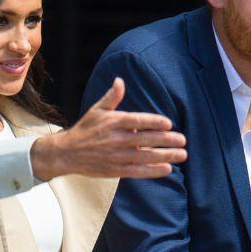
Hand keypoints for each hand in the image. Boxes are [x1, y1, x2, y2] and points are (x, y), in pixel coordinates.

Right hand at [30, 78, 186, 180]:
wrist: (67, 153)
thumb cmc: (85, 129)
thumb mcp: (97, 110)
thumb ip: (112, 97)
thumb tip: (120, 80)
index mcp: (114, 122)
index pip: (138, 121)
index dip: (155, 122)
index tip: (169, 123)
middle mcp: (117, 139)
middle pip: (146, 139)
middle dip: (167, 140)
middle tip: (183, 140)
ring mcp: (117, 156)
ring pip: (146, 156)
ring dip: (166, 156)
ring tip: (182, 155)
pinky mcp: (116, 170)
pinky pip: (138, 171)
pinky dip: (153, 170)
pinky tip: (167, 169)